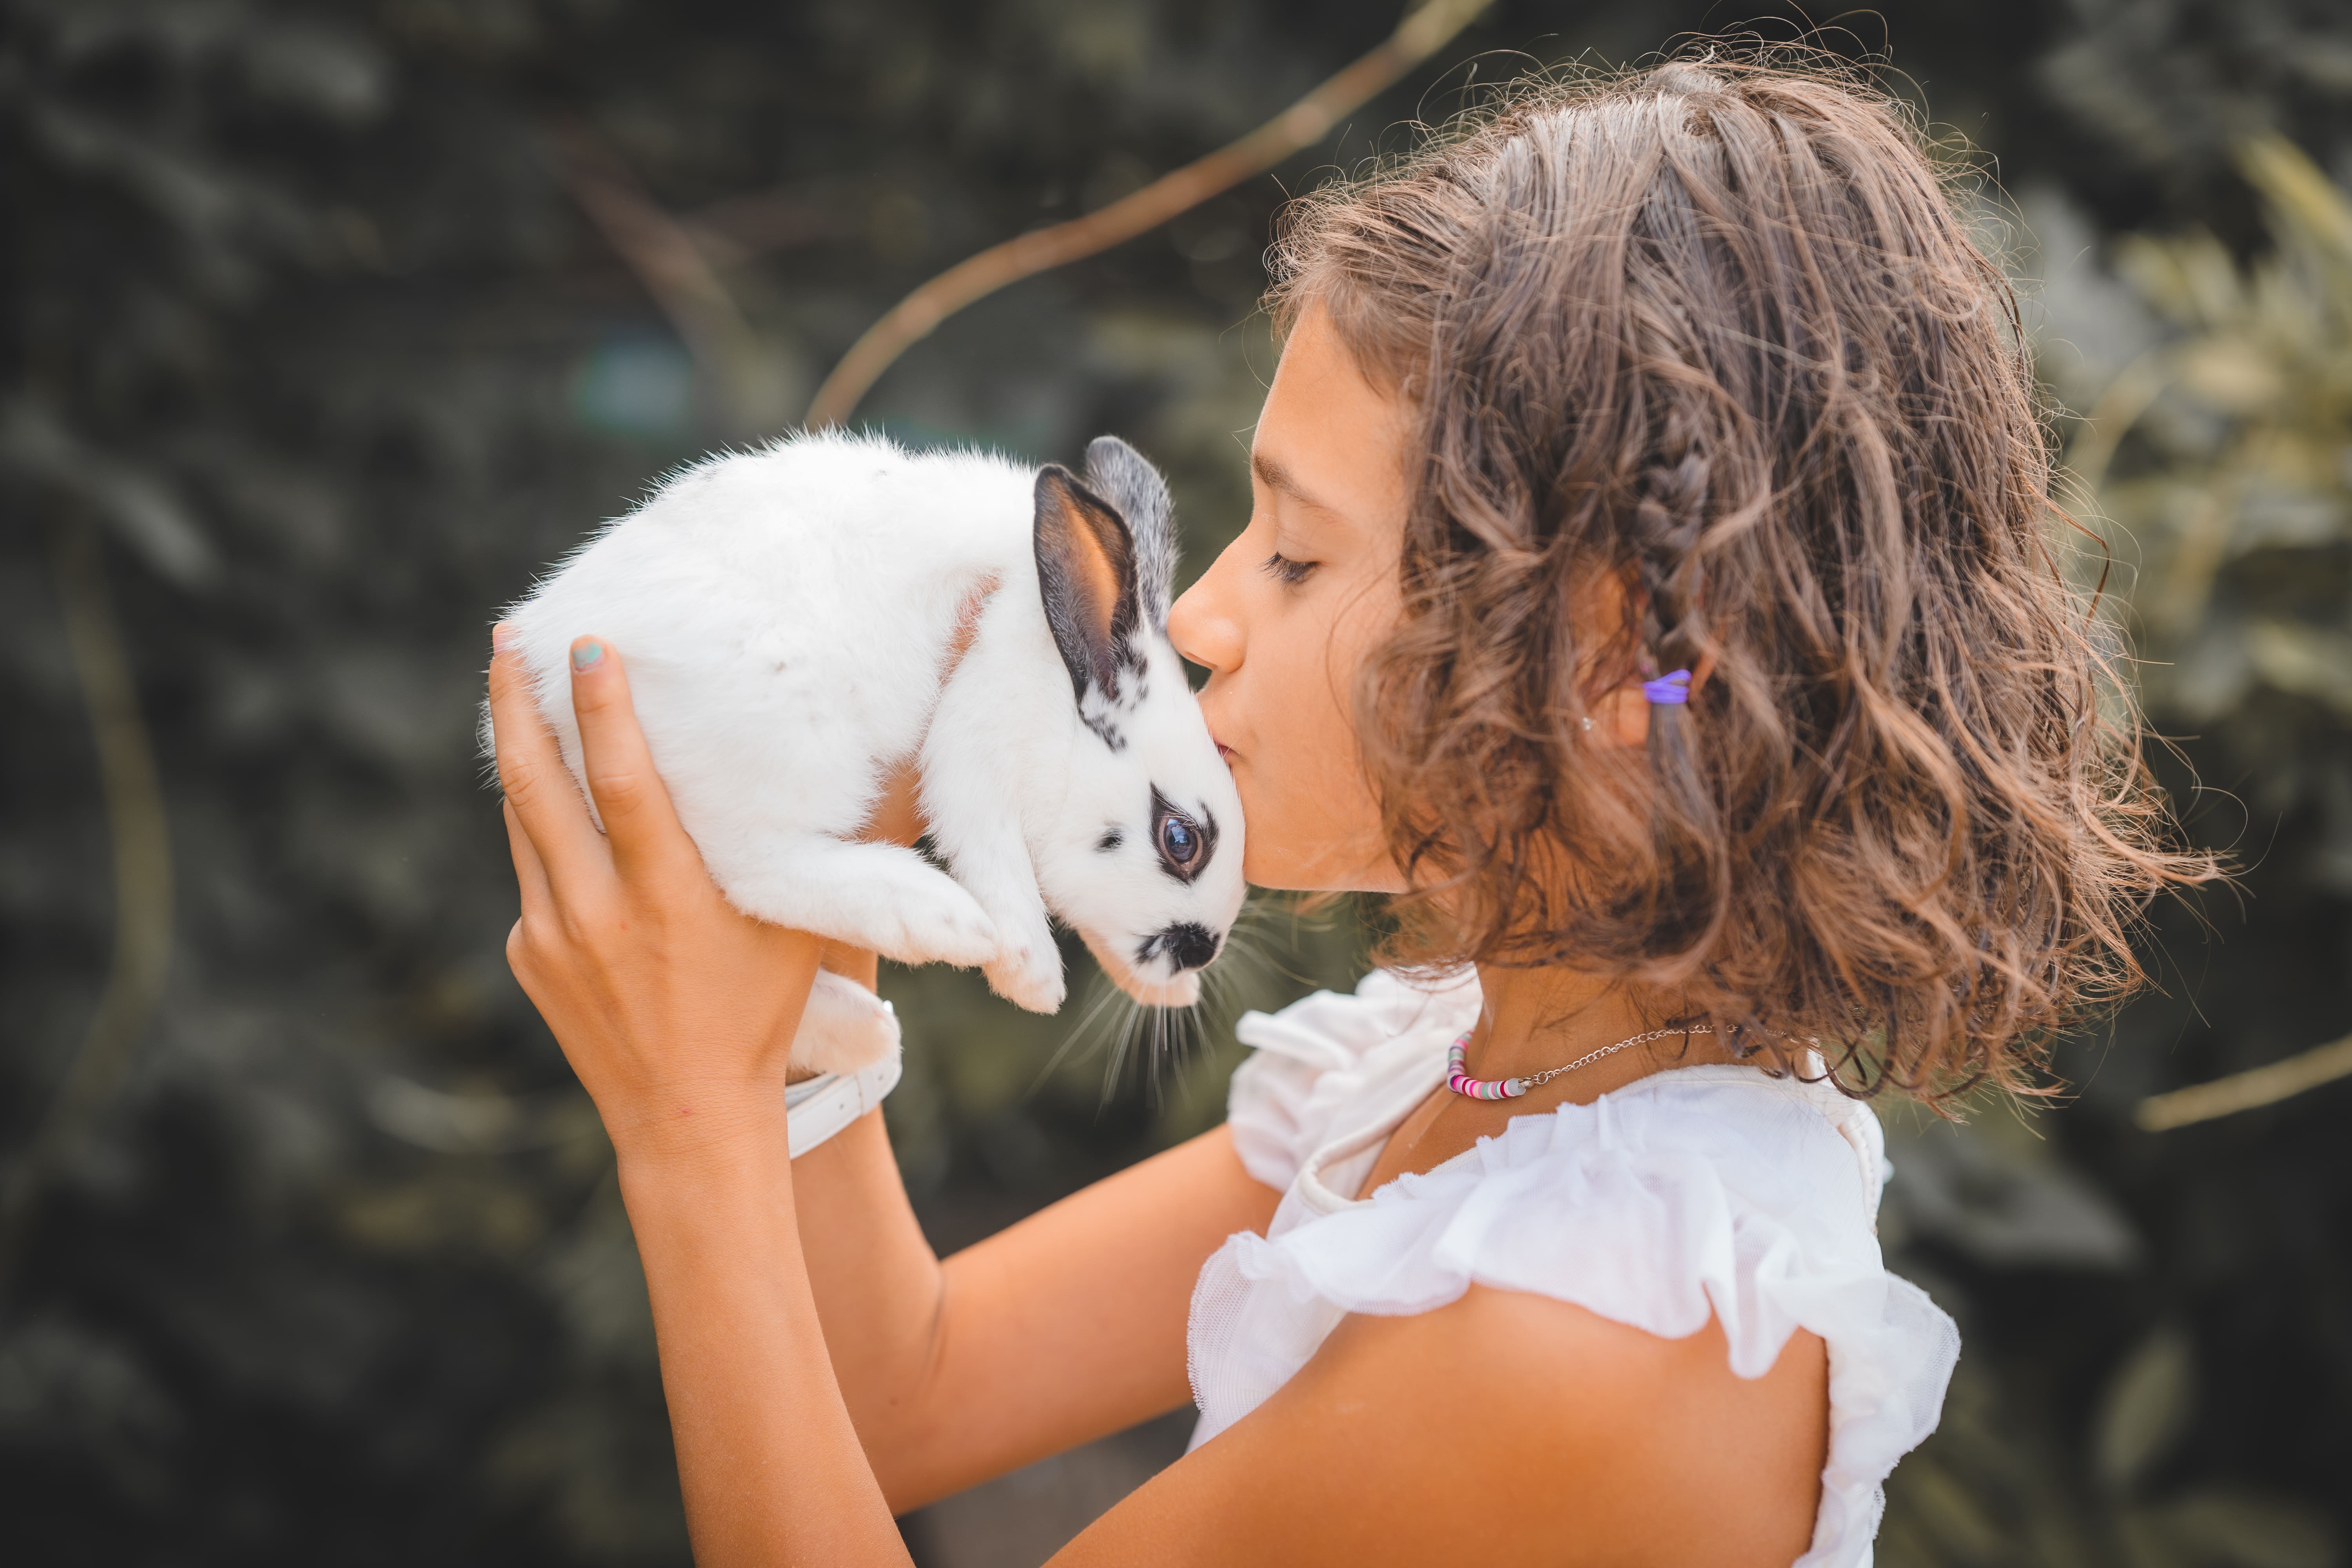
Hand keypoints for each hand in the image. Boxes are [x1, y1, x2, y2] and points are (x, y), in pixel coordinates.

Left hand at [488, 627, 822, 1167]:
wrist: (688, 1122)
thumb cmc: (761, 1016)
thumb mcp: (802, 930)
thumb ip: (838, 849)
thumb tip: (907, 768)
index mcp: (665, 898)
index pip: (620, 781)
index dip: (600, 707)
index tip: (583, 641)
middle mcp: (594, 911)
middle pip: (536, 784)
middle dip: (515, 702)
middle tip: (507, 635)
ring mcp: (549, 935)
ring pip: (524, 820)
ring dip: (517, 750)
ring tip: (511, 687)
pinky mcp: (527, 955)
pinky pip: (531, 869)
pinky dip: (538, 821)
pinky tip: (548, 788)